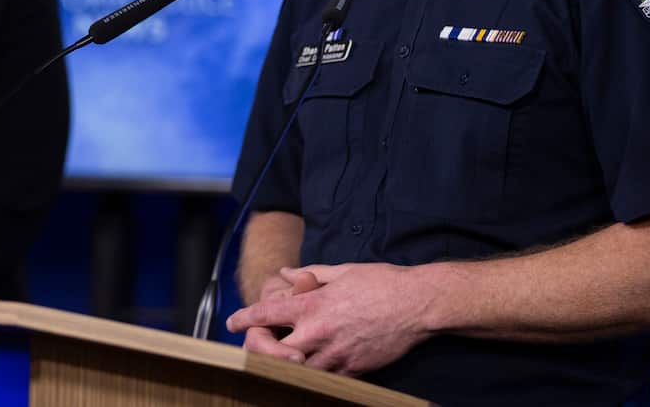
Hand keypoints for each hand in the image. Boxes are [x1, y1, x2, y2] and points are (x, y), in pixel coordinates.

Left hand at [227, 262, 433, 375]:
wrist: (417, 305)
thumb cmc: (381, 282)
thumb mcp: (342, 271)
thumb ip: (310, 274)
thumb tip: (286, 273)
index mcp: (313, 305)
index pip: (266, 315)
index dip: (244, 318)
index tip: (233, 322)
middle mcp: (319, 333)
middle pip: (273, 352)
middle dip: (261, 350)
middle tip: (259, 345)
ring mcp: (335, 355)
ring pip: (297, 370)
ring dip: (286, 364)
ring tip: (284, 356)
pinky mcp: (353, 370)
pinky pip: (325, 378)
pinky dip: (314, 372)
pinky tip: (313, 365)